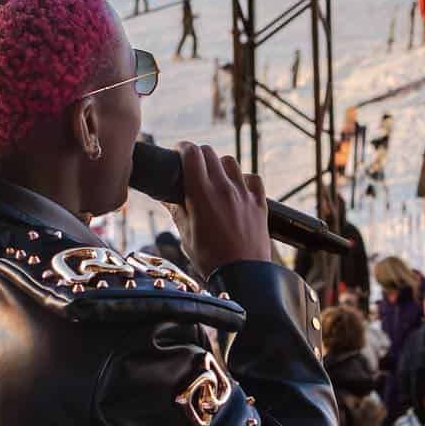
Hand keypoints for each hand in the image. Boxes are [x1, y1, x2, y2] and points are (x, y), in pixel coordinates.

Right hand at [167, 144, 270, 279]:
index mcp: (201, 194)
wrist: (243, 277)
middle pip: (209, 153)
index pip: (191, 153)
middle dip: (197, 156)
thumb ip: (176, 210)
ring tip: (214, 180)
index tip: (177, 154)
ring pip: (230, 162)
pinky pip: (252, 178)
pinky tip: (236, 190)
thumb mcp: (186, 235)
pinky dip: (242, 179)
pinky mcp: (259, 203)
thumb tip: (165, 196)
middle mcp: (224, 188)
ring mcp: (244, 194)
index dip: (181, 148)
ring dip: (219, 166)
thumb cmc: (211, 260)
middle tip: (191, 168)